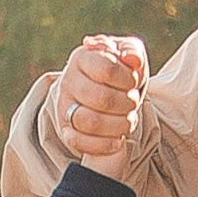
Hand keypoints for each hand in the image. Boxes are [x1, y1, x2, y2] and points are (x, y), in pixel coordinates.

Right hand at [56, 34, 147, 175]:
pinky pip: (79, 142)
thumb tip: (132, 60)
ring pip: (91, 122)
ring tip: (128, 119)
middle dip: (127, 103)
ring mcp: (64, 107)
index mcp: (82, 58)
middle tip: (133, 102)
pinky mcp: (65, 130)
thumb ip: (133, 51)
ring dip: (119, 125)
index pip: (107, 69)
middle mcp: (68, 82)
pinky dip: (104, 145)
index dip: (128, 79)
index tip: (133, 82)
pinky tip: (118, 140)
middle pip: (101, 99)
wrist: (102, 92)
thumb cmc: (118, 73)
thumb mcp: (128, 55)